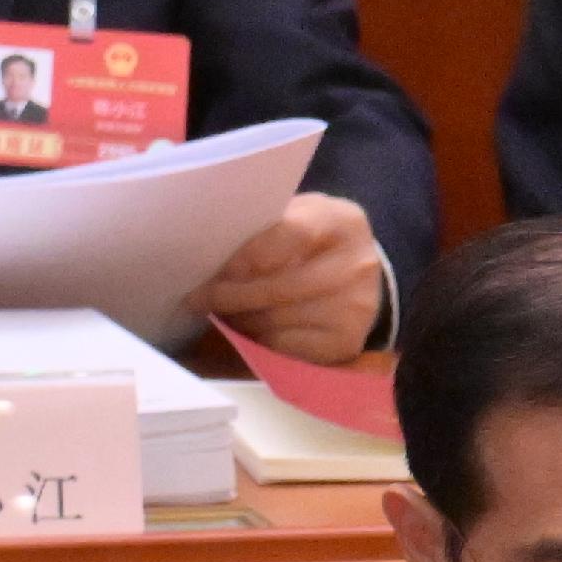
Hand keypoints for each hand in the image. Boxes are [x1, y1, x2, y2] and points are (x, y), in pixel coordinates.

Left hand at [184, 193, 383, 364]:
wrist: (364, 279)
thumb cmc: (316, 243)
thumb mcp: (300, 217)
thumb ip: (266, 227)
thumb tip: (211, 247)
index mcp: (342, 222)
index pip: (289, 234)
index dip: (247, 254)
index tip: (216, 268)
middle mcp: (355, 265)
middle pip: (276, 286)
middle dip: (228, 294)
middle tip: (197, 297)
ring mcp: (353, 307)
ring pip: (273, 319)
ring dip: (237, 318)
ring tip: (218, 311)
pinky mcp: (343, 341)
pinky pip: (283, 344)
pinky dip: (256, 337)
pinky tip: (246, 327)